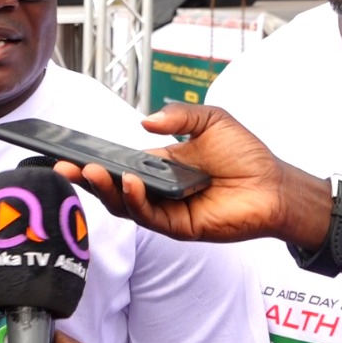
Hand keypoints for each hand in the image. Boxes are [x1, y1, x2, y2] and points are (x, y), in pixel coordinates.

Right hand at [53, 103, 290, 242]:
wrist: (276, 184)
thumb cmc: (246, 154)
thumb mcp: (210, 120)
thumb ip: (178, 115)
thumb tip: (145, 121)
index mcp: (157, 165)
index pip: (117, 164)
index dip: (93, 160)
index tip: (69, 151)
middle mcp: (157, 189)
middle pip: (112, 188)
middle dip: (86, 178)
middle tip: (65, 167)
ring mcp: (166, 210)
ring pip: (125, 205)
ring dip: (106, 190)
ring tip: (92, 173)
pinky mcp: (180, 227)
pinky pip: (151, 217)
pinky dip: (137, 201)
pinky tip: (132, 184)